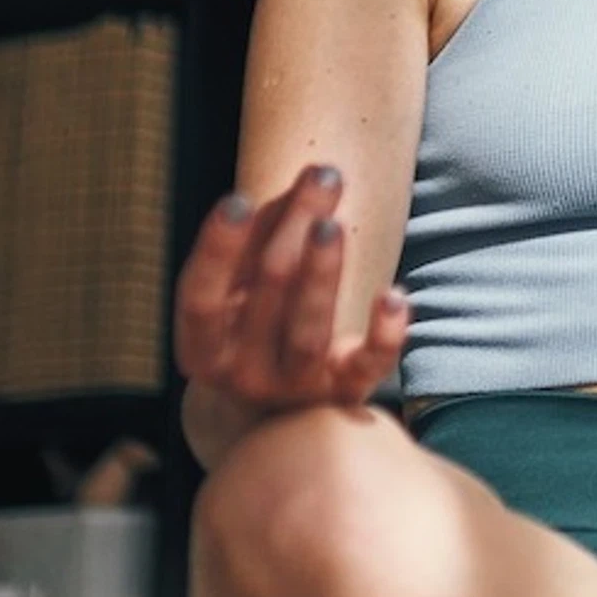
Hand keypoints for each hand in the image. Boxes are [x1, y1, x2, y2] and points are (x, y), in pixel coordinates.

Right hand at [171, 163, 405, 413]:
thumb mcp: (243, 289)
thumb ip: (264, 237)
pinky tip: (396, 295)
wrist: (278, 420)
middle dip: (295, 228)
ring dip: (322, 275)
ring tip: (333, 224)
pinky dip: (384, 335)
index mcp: (203, 348)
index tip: (238, 199)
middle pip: (267, 294)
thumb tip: (304, 182)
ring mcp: (295, 389)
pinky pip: (367, 368)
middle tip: (323, 175)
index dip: (218, 249)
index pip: (200, 298)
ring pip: (308, 333)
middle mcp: (243, 374)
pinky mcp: (345, 395)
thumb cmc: (257, 327)